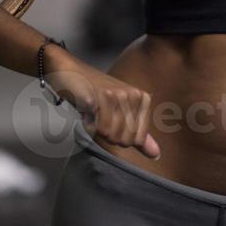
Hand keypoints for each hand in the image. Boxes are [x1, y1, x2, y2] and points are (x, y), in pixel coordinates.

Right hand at [43, 50, 161, 160]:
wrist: (69, 71)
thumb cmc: (94, 91)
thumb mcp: (121, 112)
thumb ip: (139, 134)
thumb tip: (156, 155)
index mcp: (142, 98)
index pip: (138, 139)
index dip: (121, 137)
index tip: (111, 120)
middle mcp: (133, 95)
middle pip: (125, 140)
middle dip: (109, 134)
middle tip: (100, 116)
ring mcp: (117, 95)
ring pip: (111, 135)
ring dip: (97, 129)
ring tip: (93, 112)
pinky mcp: (99, 97)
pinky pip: (97, 128)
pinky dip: (88, 125)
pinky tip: (86, 110)